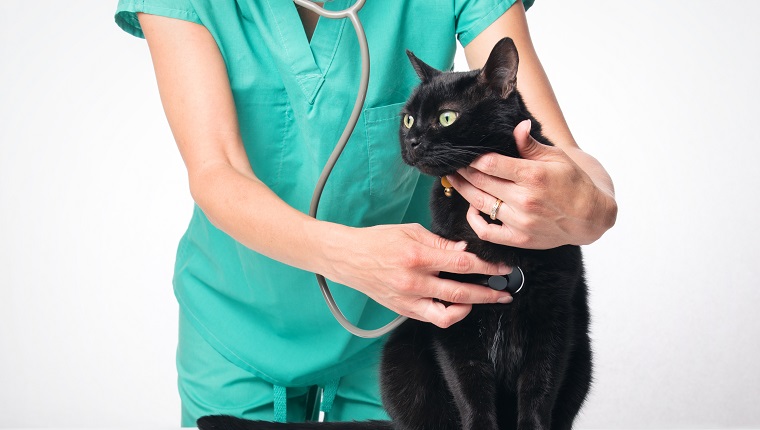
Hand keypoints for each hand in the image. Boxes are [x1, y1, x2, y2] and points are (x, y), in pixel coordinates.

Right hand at [320, 223, 513, 327]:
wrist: (348, 258)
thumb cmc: (378, 241)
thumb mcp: (410, 232)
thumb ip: (440, 243)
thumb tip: (464, 250)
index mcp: (417, 257)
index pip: (462, 264)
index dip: (487, 267)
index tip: (502, 267)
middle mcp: (413, 281)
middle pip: (461, 293)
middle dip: (489, 292)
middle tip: (506, 291)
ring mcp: (408, 300)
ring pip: (448, 314)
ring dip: (473, 308)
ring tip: (486, 300)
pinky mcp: (403, 310)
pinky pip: (433, 318)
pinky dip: (450, 313)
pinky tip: (460, 305)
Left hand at [447, 120, 616, 249]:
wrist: (590, 217)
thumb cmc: (573, 183)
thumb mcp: (557, 157)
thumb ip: (530, 145)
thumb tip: (517, 126)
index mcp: (533, 176)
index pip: (490, 163)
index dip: (473, 157)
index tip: (464, 152)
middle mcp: (525, 200)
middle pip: (481, 182)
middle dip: (463, 170)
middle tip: (452, 163)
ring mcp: (520, 222)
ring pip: (479, 204)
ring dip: (462, 190)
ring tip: (454, 179)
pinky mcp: (519, 238)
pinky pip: (487, 232)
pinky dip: (474, 220)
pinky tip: (471, 208)